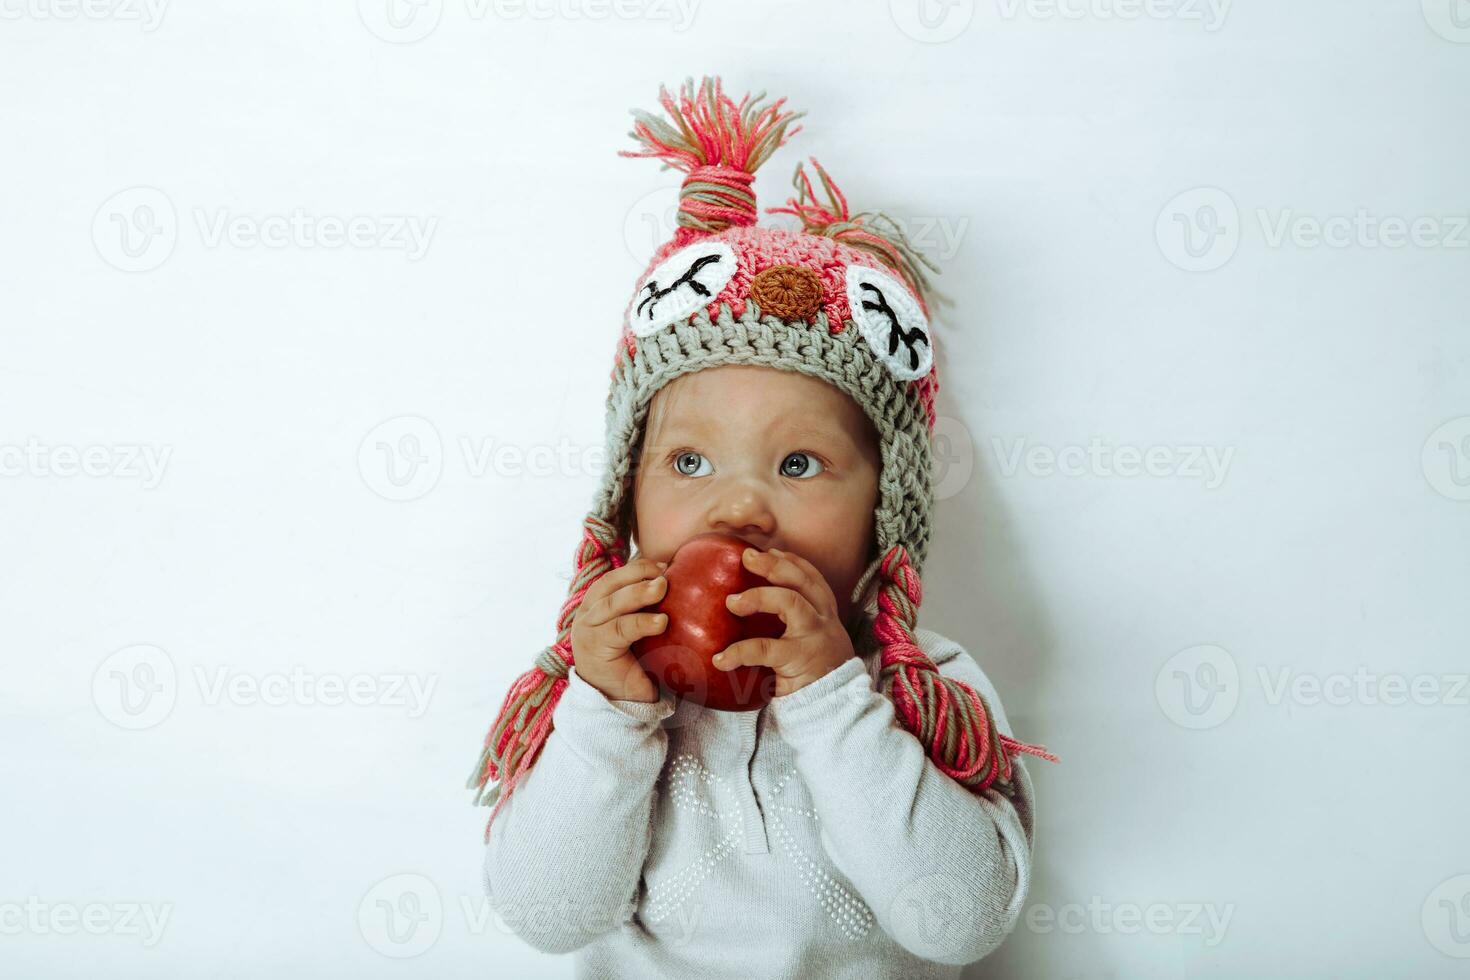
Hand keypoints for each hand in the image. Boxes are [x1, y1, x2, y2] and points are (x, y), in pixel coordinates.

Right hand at [570, 557, 668, 703]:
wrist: (619, 701)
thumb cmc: (633, 661)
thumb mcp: (639, 629)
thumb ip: (648, 608)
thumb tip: (680, 581)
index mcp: (597, 605)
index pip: (613, 578)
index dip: (636, 568)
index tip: (663, 565)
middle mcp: (588, 614)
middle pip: (610, 585)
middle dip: (637, 575)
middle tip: (664, 575)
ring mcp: (588, 630)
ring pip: (612, 604)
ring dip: (638, 593)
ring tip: (662, 587)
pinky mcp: (594, 648)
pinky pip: (619, 630)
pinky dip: (641, 622)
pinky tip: (661, 622)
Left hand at [715, 547, 854, 697]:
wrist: (835, 710)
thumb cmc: (814, 676)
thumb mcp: (811, 644)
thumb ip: (791, 627)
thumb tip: (749, 610)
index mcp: (825, 615)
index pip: (812, 578)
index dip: (792, 561)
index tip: (771, 550)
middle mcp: (823, 620)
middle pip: (801, 581)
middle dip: (774, 564)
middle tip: (746, 557)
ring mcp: (813, 637)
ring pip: (790, 602)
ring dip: (758, 596)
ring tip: (731, 602)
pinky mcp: (799, 659)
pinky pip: (764, 648)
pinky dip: (738, 652)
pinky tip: (721, 658)